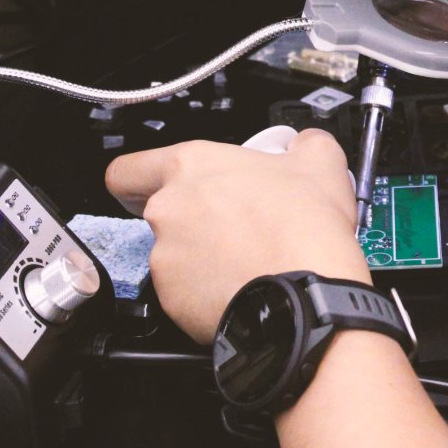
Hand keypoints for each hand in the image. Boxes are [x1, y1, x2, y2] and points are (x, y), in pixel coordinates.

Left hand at [104, 130, 369, 342]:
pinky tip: (243, 287)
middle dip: (189, 221)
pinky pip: (184, 295)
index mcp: (192, 166)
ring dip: (202, 258)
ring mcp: (166, 259)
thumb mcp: (320, 160)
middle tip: (229, 225)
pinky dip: (208, 293)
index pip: (127, 169)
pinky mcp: (173, 304)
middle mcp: (168, 210)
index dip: (136, 180)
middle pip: (159, 214)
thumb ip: (302, 144)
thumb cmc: (305, 227)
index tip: (150, 187)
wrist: (309, 293)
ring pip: (173, 257)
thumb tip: (305, 145)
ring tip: (245, 260)